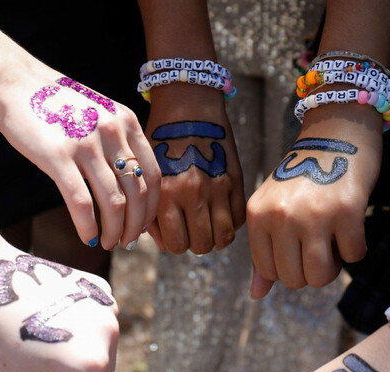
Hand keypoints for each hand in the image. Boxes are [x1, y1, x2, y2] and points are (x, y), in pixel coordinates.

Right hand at [0, 71, 159, 250]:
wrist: (16, 81)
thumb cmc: (56, 104)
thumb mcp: (99, 114)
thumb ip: (117, 143)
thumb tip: (128, 186)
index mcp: (127, 122)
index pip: (153, 176)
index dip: (151, 208)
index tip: (143, 226)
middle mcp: (112, 132)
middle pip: (138, 193)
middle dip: (135, 226)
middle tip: (126, 242)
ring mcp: (86, 144)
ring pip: (114, 202)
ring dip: (113, 231)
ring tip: (107, 243)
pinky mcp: (57, 156)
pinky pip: (81, 202)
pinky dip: (87, 226)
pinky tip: (87, 238)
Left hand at [0, 250, 118, 371]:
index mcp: (94, 363)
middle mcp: (110, 332)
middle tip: (31, 357)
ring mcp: (108, 305)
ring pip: (98, 348)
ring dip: (74, 351)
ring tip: (40, 334)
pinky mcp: (99, 287)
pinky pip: (96, 322)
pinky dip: (77, 324)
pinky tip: (51, 312)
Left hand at [145, 84, 244, 253]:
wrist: (188, 107)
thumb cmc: (163, 141)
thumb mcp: (150, 176)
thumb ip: (154, 212)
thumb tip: (165, 244)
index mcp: (165, 193)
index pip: (175, 244)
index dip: (175, 245)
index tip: (176, 235)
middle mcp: (192, 194)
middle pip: (201, 245)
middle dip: (195, 244)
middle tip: (193, 232)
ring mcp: (217, 188)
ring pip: (223, 237)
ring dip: (215, 238)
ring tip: (208, 227)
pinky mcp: (236, 180)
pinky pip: (238, 218)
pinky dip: (231, 222)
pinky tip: (221, 212)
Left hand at [247, 104, 382, 296]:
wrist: (335, 137)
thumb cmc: (301, 179)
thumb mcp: (272, 209)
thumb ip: (264, 251)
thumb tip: (256, 295)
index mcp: (257, 215)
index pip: (268, 271)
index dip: (287, 269)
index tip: (297, 250)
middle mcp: (281, 216)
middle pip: (294, 279)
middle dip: (309, 272)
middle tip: (318, 248)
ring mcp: (313, 214)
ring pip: (320, 276)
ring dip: (331, 268)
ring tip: (332, 245)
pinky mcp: (346, 211)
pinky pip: (353, 256)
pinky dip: (355, 248)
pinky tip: (350, 226)